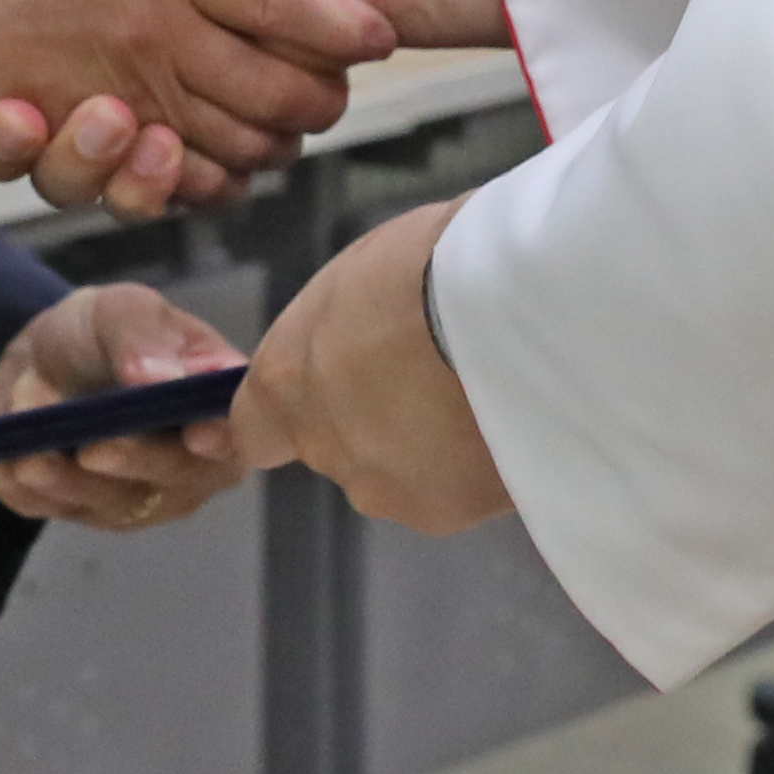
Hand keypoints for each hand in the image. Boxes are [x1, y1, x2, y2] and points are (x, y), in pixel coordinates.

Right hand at [0, 0, 389, 204]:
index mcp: (88, 18)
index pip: (9, 105)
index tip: (6, 111)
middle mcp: (125, 71)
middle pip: (61, 160)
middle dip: (67, 156)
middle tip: (83, 120)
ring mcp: (181, 110)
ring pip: (124, 185)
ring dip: (123, 176)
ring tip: (139, 133)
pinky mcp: (236, 142)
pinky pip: (194, 192)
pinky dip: (188, 186)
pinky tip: (181, 149)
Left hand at [0, 279, 255, 531]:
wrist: (39, 359)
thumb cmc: (101, 332)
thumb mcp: (120, 310)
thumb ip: (143, 336)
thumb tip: (163, 378)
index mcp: (219, 412)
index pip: (239, 437)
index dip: (223, 440)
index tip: (196, 436)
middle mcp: (191, 468)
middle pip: (175, 481)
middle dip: (135, 462)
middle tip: (97, 448)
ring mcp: (136, 500)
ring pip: (112, 504)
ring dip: (71, 481)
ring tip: (35, 456)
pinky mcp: (78, 511)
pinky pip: (54, 508)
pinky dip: (30, 487)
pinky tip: (12, 462)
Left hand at [236, 197, 508, 530]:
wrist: (520, 308)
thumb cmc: (436, 262)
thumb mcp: (361, 277)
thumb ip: (338, 333)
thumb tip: (354, 343)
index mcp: (285, 382)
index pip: (253, 432)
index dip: (289, 418)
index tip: (327, 395)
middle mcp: (324, 448)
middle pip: (339, 450)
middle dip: (376, 420)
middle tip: (433, 372)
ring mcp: (387, 488)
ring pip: (400, 475)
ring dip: (429, 447)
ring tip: (483, 393)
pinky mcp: (451, 511)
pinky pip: (458, 489)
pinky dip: (480, 464)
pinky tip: (515, 420)